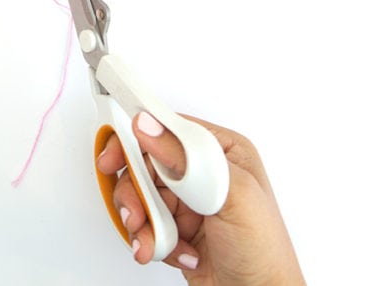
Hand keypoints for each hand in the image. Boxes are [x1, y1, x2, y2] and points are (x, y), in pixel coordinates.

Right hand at [97, 113, 304, 284]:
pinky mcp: (175, 226)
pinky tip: (170, 250)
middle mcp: (201, 172)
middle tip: (135, 213)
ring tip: (152, 241)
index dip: (136, 141)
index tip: (113, 157)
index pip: (169, 130)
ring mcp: (187, 200)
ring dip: (142, 222)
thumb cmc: (263, 249)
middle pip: (146, 165)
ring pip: (140, 196)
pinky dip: (150, 240)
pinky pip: (144, 223)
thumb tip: (150, 127)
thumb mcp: (231, 194)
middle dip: (135, 193)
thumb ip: (189, 158)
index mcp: (222, 151)